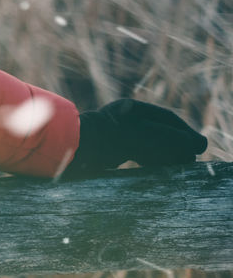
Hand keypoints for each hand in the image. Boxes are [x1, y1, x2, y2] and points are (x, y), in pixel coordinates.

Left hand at [67, 99, 206, 174]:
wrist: (77, 148)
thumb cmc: (113, 139)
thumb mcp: (148, 137)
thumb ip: (175, 140)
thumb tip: (199, 143)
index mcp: (132, 109)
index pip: (167, 119)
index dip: (185, 133)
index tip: (198, 146)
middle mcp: (124, 118)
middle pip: (158, 131)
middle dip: (177, 145)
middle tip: (191, 159)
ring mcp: (116, 132)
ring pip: (148, 142)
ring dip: (165, 154)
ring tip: (180, 166)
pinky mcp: (109, 147)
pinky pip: (135, 152)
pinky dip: (150, 159)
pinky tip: (159, 168)